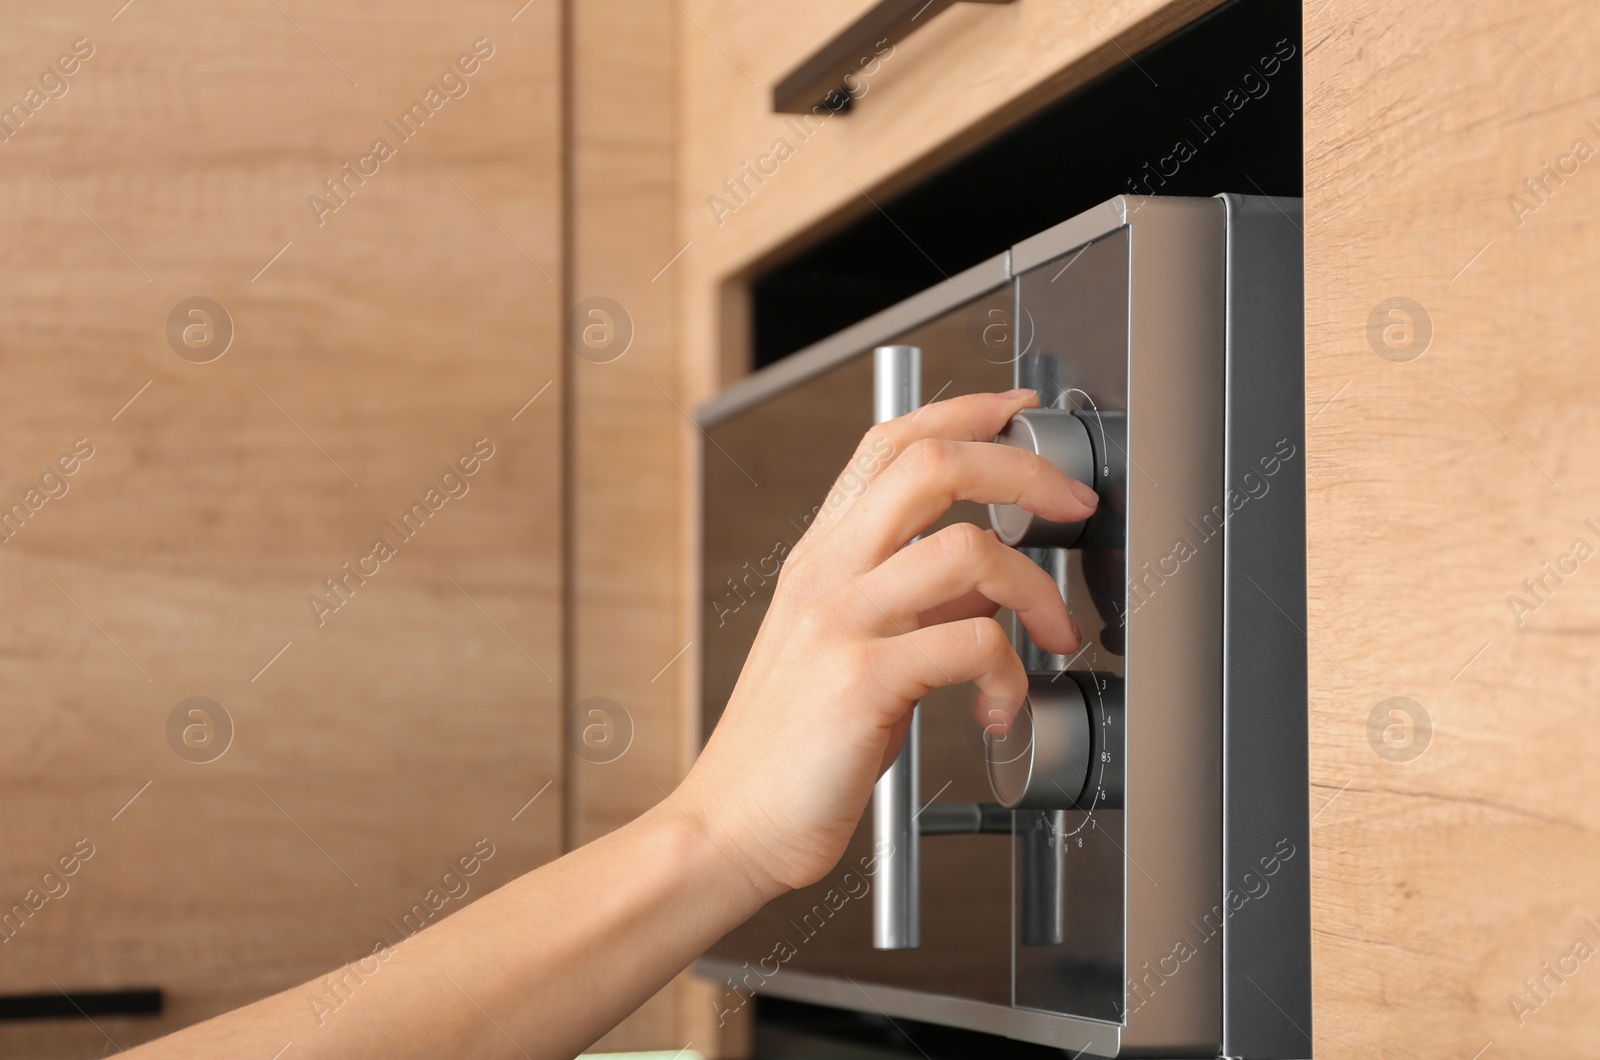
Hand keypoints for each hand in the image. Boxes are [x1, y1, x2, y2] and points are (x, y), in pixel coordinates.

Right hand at [676, 389, 1098, 897]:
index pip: (890, 444)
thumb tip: (988, 582)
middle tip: (1074, 506)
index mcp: (821, 558)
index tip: (1019, 410)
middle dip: (1024, 469)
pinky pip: (972, 642)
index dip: (964, 410)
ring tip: (1054, 637)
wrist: (731, 823)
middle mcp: (825, 574)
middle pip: (932, 464)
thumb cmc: (791, 747)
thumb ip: (913, 603)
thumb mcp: (848, 650)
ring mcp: (839, 621)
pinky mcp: (861, 679)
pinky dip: (1009, 674)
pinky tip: (1000, 709)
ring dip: (1037, 591)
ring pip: (967, 548)